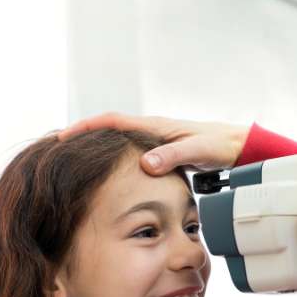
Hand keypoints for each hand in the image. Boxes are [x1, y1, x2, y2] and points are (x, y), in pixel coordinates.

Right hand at [58, 113, 248, 175]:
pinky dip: (116, 161)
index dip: (85, 128)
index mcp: (154, 126)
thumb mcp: (196, 151)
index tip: (63, 137)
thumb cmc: (219, 146)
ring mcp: (156, 141)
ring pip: (119, 143)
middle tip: (59, 150)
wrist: (237, 147)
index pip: (111, 121)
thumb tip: (145, 164)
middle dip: (84, 137)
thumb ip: (172, 157)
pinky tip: (111, 175)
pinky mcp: (162, 153)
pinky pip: (132, 154)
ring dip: (98, 150)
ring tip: (76, 163)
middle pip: (109, 130)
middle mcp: (151, 130)